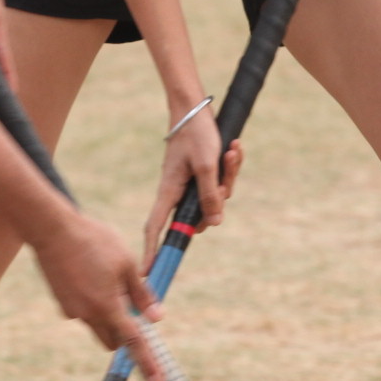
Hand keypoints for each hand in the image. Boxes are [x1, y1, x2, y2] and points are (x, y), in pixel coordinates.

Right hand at [28, 211, 164, 380]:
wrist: (52, 229)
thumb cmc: (94, 241)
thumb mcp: (126, 263)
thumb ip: (142, 294)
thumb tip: (156, 318)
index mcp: (108, 307)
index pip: (133, 342)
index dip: (147, 362)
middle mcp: (88, 315)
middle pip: (112, 340)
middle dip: (123, 334)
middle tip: (130, 305)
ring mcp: (71, 310)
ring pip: (96, 323)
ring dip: (106, 314)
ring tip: (106, 276)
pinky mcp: (61, 301)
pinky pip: (82, 310)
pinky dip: (91, 301)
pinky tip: (89, 272)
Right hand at [143, 107, 243, 256]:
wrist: (195, 108)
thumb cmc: (196, 134)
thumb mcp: (206, 166)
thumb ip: (210, 195)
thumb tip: (214, 223)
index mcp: (169, 192)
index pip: (157, 228)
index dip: (152, 251)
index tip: (146, 273)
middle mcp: (178, 192)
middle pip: (199, 216)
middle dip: (219, 198)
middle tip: (226, 161)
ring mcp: (190, 185)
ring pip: (215, 199)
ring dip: (228, 176)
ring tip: (231, 150)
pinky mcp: (201, 176)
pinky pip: (220, 183)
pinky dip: (229, 168)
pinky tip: (234, 148)